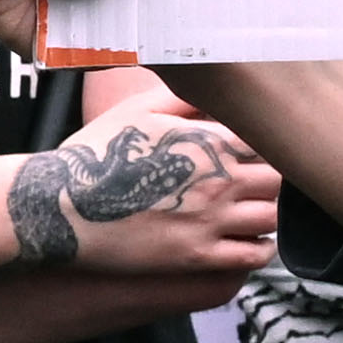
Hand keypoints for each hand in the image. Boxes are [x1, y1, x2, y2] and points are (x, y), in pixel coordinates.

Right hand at [12, 87, 284, 287]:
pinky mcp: (196, 257)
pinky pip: (253, 256)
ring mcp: (209, 221)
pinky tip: (254, 239)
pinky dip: (262, 247)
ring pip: (274, 218)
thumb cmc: (96, 154)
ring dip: (274, 212)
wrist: (61, 206)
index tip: (273, 144)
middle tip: (274, 178)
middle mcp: (217, 180)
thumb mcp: (139, 111)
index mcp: (207, 140)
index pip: (270, 137)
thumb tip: (216, 86)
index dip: (276, 140)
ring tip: (265, 208)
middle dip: (282, 177)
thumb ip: (185, 98)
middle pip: (281, 178)